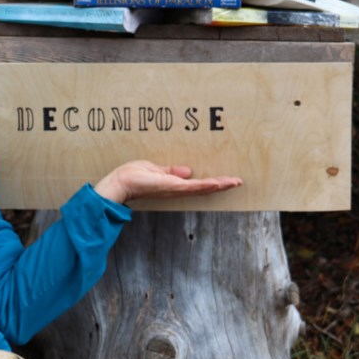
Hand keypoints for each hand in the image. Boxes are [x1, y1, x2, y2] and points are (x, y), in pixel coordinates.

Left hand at [93, 161, 242, 204]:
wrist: (120, 183)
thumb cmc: (132, 176)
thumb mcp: (155, 169)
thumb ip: (171, 171)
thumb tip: (188, 171)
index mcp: (173, 184)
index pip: (196, 183)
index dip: (212, 182)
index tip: (226, 179)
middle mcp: (177, 189)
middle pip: (204, 188)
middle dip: (222, 185)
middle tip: (238, 181)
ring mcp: (175, 189)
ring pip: (202, 188)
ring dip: (220, 185)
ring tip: (235, 182)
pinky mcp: (171, 187)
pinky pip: (193, 187)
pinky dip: (206, 185)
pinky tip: (218, 183)